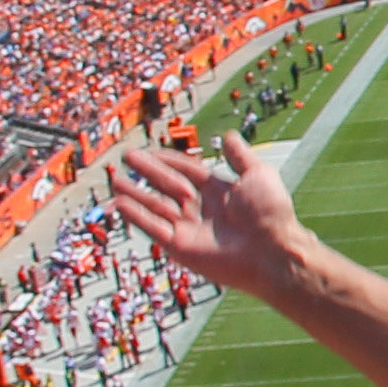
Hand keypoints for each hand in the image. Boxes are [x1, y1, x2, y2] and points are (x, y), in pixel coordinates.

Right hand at [108, 140, 307, 304]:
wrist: (271, 251)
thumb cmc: (270, 213)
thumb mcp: (257, 174)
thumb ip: (239, 156)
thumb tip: (229, 135)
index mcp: (219, 191)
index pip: (187, 170)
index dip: (168, 159)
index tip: (148, 150)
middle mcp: (202, 209)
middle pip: (168, 185)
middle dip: (147, 170)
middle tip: (126, 156)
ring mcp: (190, 229)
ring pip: (156, 206)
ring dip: (136, 192)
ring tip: (116, 179)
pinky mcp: (181, 247)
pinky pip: (154, 228)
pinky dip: (137, 216)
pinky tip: (121, 202)